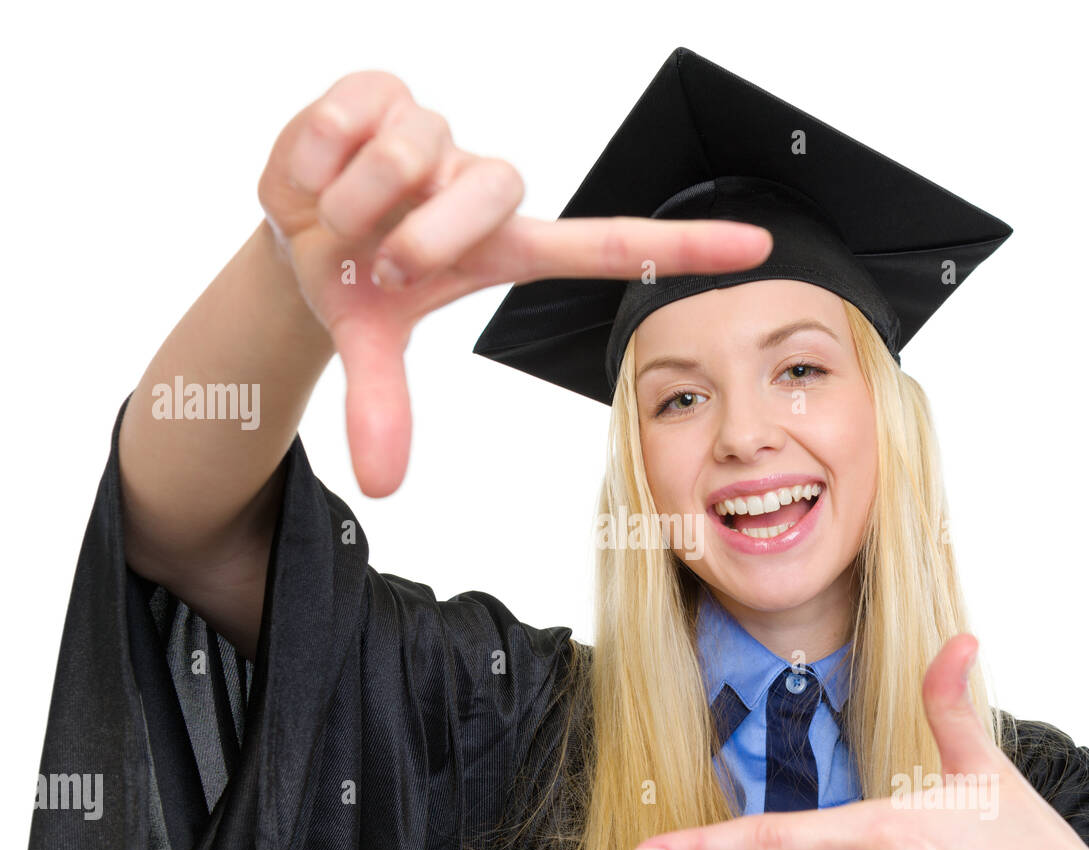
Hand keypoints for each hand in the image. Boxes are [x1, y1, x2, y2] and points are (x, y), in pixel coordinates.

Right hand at [257, 70, 772, 496]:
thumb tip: (381, 484)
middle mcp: (486, 185)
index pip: (607, 244)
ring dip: (352, 201)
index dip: (682, 246)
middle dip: (419, 234)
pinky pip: (351, 118)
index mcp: (506, 246)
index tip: (755, 246)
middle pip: (483, 192)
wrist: (292, 225)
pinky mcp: (389, 87)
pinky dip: (315, 156)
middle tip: (380, 260)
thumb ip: (384, 407)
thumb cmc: (358, 277)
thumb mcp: (371, 340)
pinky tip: (320, 168)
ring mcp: (441, 134)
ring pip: (408, 157)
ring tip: (341, 214)